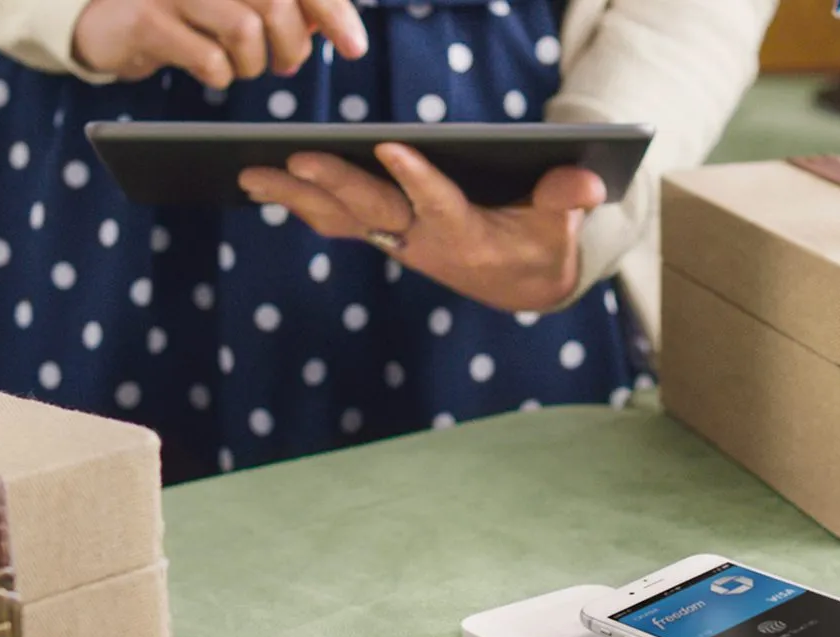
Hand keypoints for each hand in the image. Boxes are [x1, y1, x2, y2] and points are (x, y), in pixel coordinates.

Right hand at [73, 0, 367, 87]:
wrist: (107, 20)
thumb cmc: (188, 13)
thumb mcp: (240, 3)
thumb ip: (288, 7)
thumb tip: (337, 27)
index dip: (333, 12)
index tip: (354, 47)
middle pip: (275, 2)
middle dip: (293, 45)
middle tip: (287, 65)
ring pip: (245, 30)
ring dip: (255, 63)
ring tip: (243, 66)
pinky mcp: (148, 18)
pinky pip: (209, 59)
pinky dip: (222, 75)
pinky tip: (212, 70)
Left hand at [238, 144, 603, 311]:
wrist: (522, 284)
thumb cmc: (542, 243)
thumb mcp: (562, 225)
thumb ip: (567, 200)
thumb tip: (589, 181)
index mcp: (468, 237)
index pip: (442, 206)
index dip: (418, 180)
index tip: (393, 149)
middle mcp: (423, 242)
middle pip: (374, 210)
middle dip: (334, 183)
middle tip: (296, 155)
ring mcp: (399, 240)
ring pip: (342, 216)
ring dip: (296, 195)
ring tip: (250, 173)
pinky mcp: (387, 235)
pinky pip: (335, 220)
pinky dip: (299, 202)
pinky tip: (263, 183)